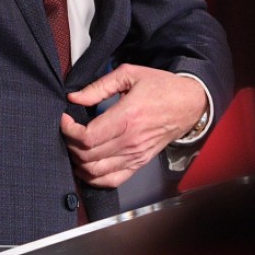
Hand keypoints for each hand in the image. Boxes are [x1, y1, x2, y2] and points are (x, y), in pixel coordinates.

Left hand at [59, 64, 207, 187]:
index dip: (68, 131)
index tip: (64, 119)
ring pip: (96, 172)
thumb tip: (74, 97)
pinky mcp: (140, 163)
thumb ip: (98, 86)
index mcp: (127, 118)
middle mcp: (131, 141)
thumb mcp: (129, 74)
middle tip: (67, 131)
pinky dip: (94, 178)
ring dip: (79, 162)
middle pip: (88, 156)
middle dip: (70, 144)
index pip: (88, 137)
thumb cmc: (161, 87)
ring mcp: (136, 156)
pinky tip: (86, 166)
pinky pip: (113, 180)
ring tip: (74, 145)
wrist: (189, 103)